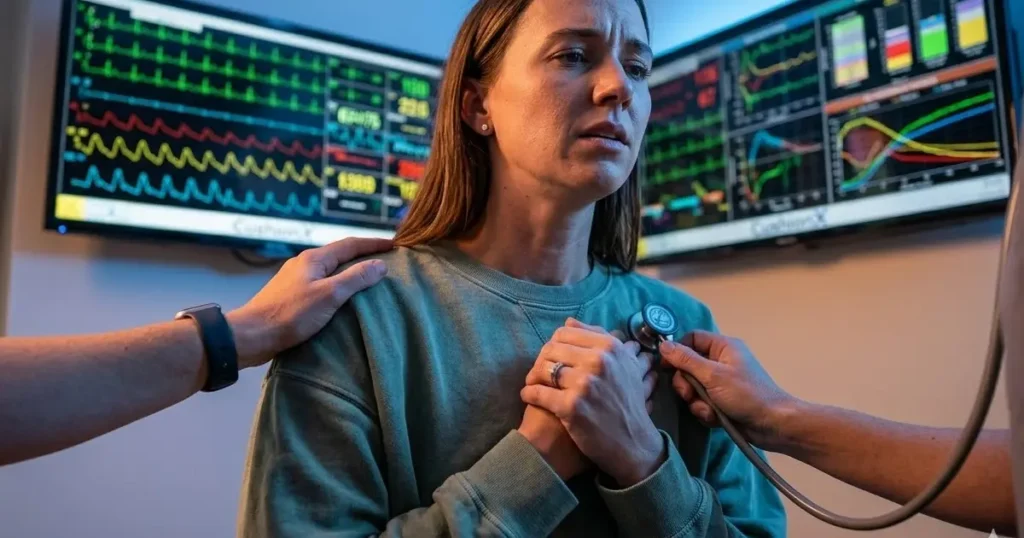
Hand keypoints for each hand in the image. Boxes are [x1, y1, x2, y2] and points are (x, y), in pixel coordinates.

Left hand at [226, 237, 392, 368]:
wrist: (252, 335)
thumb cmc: (291, 314)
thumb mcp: (330, 295)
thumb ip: (356, 278)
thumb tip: (381, 265)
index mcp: (314, 259)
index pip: (350, 244)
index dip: (373, 244)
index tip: (394, 245)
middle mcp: (304, 264)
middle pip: (339, 255)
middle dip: (363, 255)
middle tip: (385, 261)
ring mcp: (296, 280)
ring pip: (330, 270)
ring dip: (350, 271)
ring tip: (368, 280)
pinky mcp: (291, 296)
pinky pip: (321, 284)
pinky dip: (337, 286)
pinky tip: (342, 299)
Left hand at [521, 319, 665, 486]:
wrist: (633, 443)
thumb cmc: (626, 403)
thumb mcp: (622, 365)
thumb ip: (597, 339)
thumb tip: (569, 321)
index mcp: (610, 348)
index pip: (566, 333)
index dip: (554, 344)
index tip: (551, 356)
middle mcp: (598, 362)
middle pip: (552, 349)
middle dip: (541, 360)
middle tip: (538, 372)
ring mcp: (584, 384)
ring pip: (543, 369)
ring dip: (533, 376)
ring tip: (532, 383)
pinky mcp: (571, 407)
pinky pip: (538, 392)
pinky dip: (529, 393)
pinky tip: (528, 396)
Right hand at [659, 331, 798, 451]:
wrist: (773, 425)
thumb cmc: (746, 394)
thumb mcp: (713, 375)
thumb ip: (686, 360)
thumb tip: (663, 345)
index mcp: (723, 347)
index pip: (691, 339)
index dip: (676, 352)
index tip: (664, 367)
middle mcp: (721, 361)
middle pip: (687, 366)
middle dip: (686, 384)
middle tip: (689, 394)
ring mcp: (721, 382)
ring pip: (693, 388)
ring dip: (696, 401)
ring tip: (709, 410)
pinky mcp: (721, 400)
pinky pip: (701, 402)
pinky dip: (705, 411)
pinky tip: (716, 418)